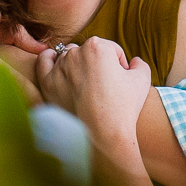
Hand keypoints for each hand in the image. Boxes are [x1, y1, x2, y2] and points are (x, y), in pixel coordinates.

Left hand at [36, 36, 153, 151]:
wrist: (104, 138)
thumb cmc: (124, 108)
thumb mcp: (142, 80)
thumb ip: (138, 64)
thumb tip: (132, 62)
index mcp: (98, 47)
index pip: (111, 50)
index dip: (119, 65)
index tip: (121, 82)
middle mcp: (75, 53)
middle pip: (89, 52)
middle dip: (98, 66)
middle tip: (104, 87)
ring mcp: (59, 68)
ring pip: (68, 57)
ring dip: (76, 65)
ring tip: (86, 85)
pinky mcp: (48, 84)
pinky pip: (44, 62)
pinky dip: (49, 59)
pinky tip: (56, 62)